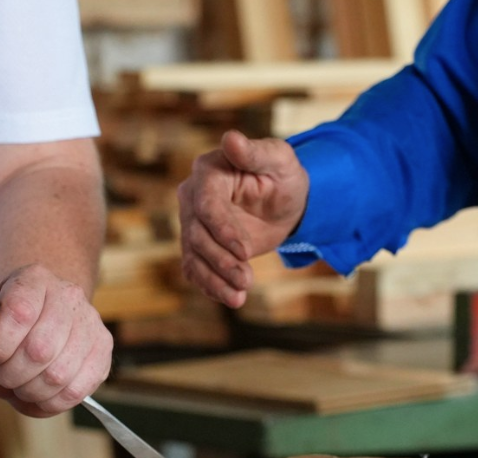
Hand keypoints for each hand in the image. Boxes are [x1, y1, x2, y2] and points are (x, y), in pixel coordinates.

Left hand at [0, 264, 111, 417]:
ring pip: (58, 375)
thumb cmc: (2, 327)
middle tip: (0, 374)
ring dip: (28, 391)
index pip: (19, 314)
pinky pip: (75, 391)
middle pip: (39, 350)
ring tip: (17, 385)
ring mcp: (91, 323)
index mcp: (34, 279)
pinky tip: (35, 395)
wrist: (37, 320)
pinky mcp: (103, 351)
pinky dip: (48, 403)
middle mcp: (68, 295)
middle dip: (10, 374)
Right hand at [177, 130, 309, 308]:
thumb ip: (254, 151)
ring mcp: (192, 224)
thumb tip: (231, 138)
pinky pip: (196, 270)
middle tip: (247, 279)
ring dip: (215, 279)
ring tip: (239, 297)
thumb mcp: (279, 159)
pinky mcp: (198, 246)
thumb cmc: (282, 174)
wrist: (285, 202)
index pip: (205, 204)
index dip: (222, 229)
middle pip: (196, 234)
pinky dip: (211, 287)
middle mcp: (192, 197)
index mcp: (207, 172)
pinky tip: (231, 298)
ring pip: (194, 256)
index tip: (243, 251)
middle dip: (221, 260)